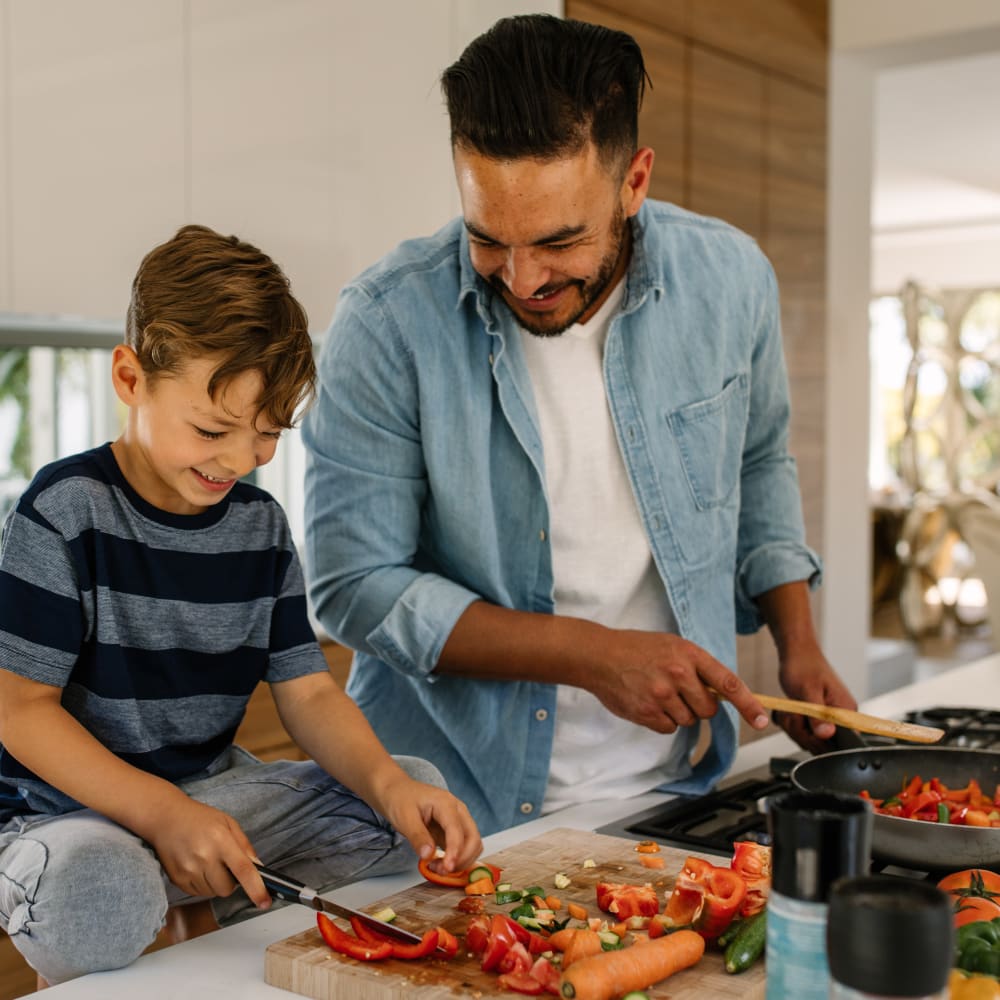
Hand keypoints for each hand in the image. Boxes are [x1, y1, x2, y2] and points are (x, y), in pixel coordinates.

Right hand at [143, 795, 269, 908]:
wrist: (166, 818)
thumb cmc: (200, 818)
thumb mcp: (228, 823)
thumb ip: (245, 846)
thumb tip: (258, 868)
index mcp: (221, 840)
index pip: (243, 870)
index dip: (256, 888)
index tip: (265, 902)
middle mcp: (204, 857)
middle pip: (227, 888)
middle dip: (231, 882)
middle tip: (225, 865)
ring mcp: (188, 870)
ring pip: (212, 893)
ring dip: (216, 883)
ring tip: (209, 862)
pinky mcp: (177, 879)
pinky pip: (198, 893)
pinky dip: (203, 884)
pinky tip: (197, 866)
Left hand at [378, 778, 481, 874]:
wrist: (398, 792)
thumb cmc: (401, 799)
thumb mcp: (404, 818)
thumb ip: (417, 836)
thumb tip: (428, 855)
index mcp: (446, 803)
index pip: (457, 830)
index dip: (455, 851)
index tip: (447, 868)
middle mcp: (457, 811)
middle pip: (473, 838)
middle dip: (461, 859)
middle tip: (440, 870)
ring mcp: (458, 820)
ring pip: (472, 844)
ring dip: (461, 861)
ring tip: (437, 867)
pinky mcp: (454, 830)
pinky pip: (464, 847)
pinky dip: (457, 859)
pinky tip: (439, 864)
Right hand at [589, 630, 769, 734]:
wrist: (599, 655)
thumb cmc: (636, 648)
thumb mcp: (672, 646)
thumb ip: (697, 667)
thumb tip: (721, 693)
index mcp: (689, 654)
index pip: (728, 683)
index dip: (749, 704)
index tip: (762, 720)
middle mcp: (678, 674)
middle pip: (708, 709)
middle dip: (699, 705)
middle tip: (679, 691)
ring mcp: (662, 694)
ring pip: (688, 720)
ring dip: (678, 712)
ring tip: (657, 692)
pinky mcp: (647, 712)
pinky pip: (668, 728)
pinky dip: (661, 720)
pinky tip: (648, 702)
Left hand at [776, 645, 857, 753]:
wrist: (796, 653)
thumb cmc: (803, 666)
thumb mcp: (807, 691)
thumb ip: (817, 715)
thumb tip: (827, 735)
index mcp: (846, 712)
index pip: (841, 743)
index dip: (819, 741)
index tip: (804, 725)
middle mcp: (842, 719)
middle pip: (822, 745)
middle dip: (801, 731)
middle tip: (793, 712)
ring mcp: (830, 720)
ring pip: (810, 740)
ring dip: (794, 727)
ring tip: (791, 709)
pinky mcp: (819, 720)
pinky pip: (805, 733)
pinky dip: (793, 724)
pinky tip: (790, 712)